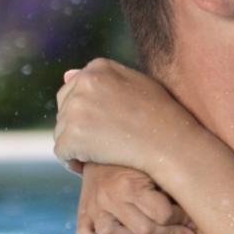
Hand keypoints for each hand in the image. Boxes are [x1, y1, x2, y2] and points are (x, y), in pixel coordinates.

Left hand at [53, 58, 206, 180]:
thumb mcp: (139, 85)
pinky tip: (93, 164)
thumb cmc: (161, 115)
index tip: (108, 125)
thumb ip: (106, 78)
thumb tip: (65, 73)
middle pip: (64, 110)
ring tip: (105, 152)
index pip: (73, 89)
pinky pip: (62, 152)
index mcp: (98, 68)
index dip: (89, 111)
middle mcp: (83, 84)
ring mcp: (76, 110)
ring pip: (61, 131)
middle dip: (80, 127)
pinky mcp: (72, 136)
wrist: (171, 144)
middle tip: (108, 140)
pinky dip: (74, 162)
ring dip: (78, 145)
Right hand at [76, 163, 196, 233]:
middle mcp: (110, 196)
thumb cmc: (138, 159)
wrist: (102, 147)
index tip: (191, 221)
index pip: (162, 214)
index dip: (181, 220)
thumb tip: (194, 214)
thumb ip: (169, 188)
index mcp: (131, 183)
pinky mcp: (83, 212)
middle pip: (142, 229)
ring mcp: (93, 206)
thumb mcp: (154, 166)